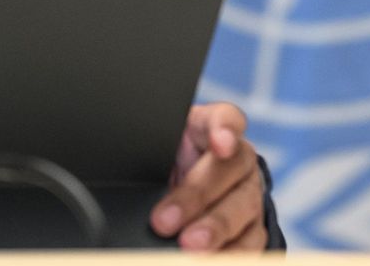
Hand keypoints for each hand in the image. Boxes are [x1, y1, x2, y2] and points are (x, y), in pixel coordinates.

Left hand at [150, 102, 268, 250]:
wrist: (181, 186)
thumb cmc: (166, 161)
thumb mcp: (153, 148)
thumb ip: (146, 150)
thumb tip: (115, 168)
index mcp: (212, 130)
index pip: (226, 118)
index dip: (225, 128)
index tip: (218, 143)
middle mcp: (238, 160)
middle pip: (230, 169)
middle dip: (197, 196)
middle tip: (164, 221)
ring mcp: (249, 195)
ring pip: (243, 209)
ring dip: (215, 230)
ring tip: (188, 248)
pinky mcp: (253, 229)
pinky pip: (250, 243)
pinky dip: (231, 253)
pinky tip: (209, 259)